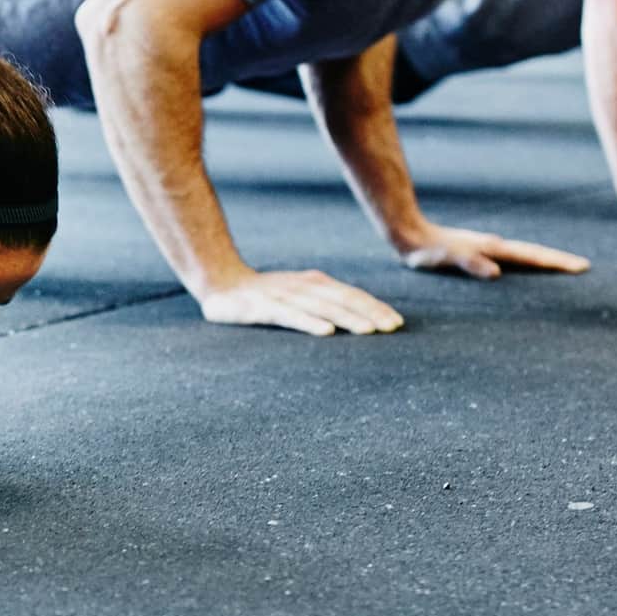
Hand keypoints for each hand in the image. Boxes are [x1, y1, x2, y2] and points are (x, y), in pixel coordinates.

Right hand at [196, 265, 404, 335]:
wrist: (220, 283)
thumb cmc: (263, 294)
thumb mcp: (296, 294)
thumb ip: (320, 302)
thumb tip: (353, 317)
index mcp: (315, 283)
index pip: (351, 295)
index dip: (375, 307)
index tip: (396, 323)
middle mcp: (304, 286)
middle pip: (343, 299)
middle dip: (370, 313)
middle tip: (392, 328)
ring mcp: (285, 296)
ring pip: (323, 308)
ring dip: (348, 319)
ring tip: (369, 331)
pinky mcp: (265, 308)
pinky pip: (292, 316)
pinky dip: (311, 323)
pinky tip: (327, 332)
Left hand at [395, 222, 587, 281]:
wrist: (411, 235)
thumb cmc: (427, 251)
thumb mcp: (446, 259)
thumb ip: (470, 264)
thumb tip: (496, 273)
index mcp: (493, 249)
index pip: (532, 256)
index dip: (556, 262)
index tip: (580, 267)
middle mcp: (496, 246)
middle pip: (534, 253)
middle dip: (559, 260)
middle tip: (584, 267)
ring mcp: (490, 248)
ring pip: (525, 254)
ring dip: (546, 260)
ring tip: (565, 267)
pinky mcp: (481, 252)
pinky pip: (512, 259)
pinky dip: (527, 263)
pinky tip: (528, 270)